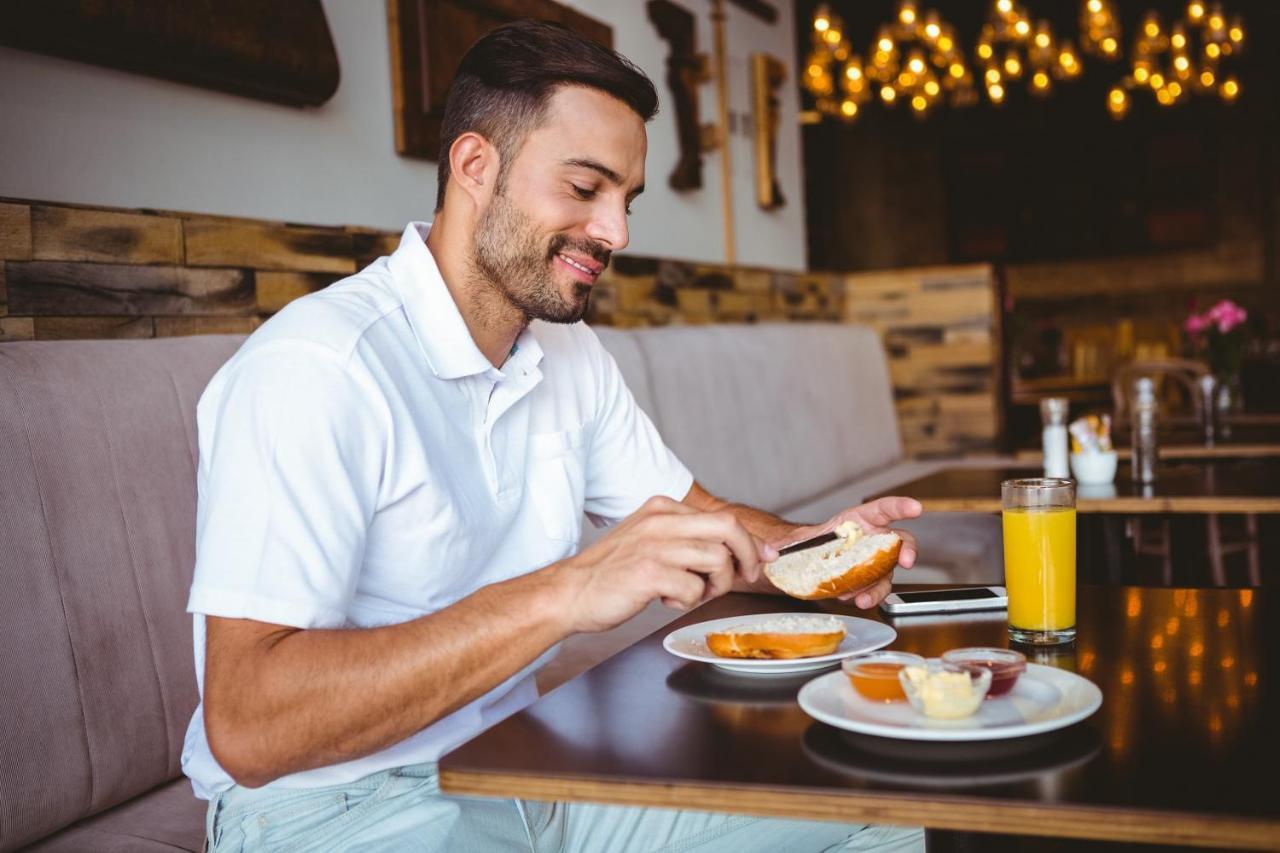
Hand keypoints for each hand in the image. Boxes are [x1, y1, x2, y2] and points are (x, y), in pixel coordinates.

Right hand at [552, 496, 777, 633]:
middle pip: (728, 529)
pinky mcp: (649, 572)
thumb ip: (686, 540)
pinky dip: (688, 600)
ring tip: (691, 593)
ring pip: (717, 560)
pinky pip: (695, 588)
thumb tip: (735, 552)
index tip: (764, 558)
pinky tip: (666, 600)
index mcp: (662, 509)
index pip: (722, 518)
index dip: (750, 542)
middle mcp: (661, 521)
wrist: (570, 593)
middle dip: (748, 556)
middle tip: (746, 577)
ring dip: (715, 585)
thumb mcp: (649, 541)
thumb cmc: (611, 573)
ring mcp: (655, 545)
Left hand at [771, 496, 922, 609]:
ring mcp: (871, 561)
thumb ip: (787, 544)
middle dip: (907, 550)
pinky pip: (875, 590)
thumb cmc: (802, 547)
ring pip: (888, 572)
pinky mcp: (866, 581)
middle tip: (906, 560)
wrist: (799, 566)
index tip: (915, 508)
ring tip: (862, 598)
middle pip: (899, 541)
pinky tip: (854, 600)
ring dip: (880, 586)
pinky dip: (868, 597)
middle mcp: (869, 539)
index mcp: (856, 520)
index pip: (883, 509)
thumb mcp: (794, 540)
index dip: (901, 506)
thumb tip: (771, 552)